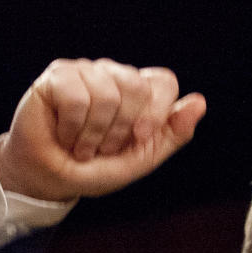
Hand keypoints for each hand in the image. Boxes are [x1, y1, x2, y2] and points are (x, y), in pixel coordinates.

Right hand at [0, 58, 206, 201]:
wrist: (52, 180)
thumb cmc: (94, 168)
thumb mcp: (141, 158)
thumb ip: (172, 134)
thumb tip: (200, 102)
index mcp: (137, 92)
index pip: (163, 82)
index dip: (156, 114)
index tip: (139, 139)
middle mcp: (113, 76)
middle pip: (137, 87)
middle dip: (122, 130)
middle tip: (104, 148)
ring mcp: (85, 71)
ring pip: (107, 94)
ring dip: (94, 135)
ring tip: (82, 146)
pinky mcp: (57, 76)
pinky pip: (77, 97)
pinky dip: (72, 129)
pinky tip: (65, 136)